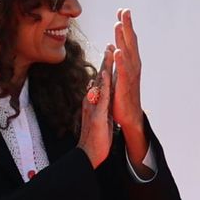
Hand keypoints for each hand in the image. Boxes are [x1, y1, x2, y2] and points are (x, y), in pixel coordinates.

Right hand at [77, 46, 114, 167]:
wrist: (88, 154)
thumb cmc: (95, 139)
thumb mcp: (99, 119)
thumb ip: (101, 108)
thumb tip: (102, 101)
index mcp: (94, 103)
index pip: (101, 83)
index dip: (106, 68)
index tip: (111, 54)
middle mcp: (91, 102)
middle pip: (99, 79)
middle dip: (105, 62)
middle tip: (110, 45)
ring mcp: (93, 107)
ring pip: (99, 83)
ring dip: (104, 67)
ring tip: (109, 52)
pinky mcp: (96, 114)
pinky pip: (101, 97)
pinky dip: (103, 85)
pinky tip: (106, 74)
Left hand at [111, 9, 143, 132]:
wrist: (129, 116)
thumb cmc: (122, 95)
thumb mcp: (117, 74)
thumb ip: (115, 61)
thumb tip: (111, 47)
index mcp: (129, 62)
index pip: (126, 40)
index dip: (124, 26)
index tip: (121, 11)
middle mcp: (133, 65)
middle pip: (130, 42)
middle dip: (127, 26)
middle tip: (124, 10)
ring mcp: (131, 75)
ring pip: (127, 53)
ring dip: (123, 38)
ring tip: (119, 24)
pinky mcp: (126, 85)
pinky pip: (123, 71)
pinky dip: (121, 60)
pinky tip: (117, 50)